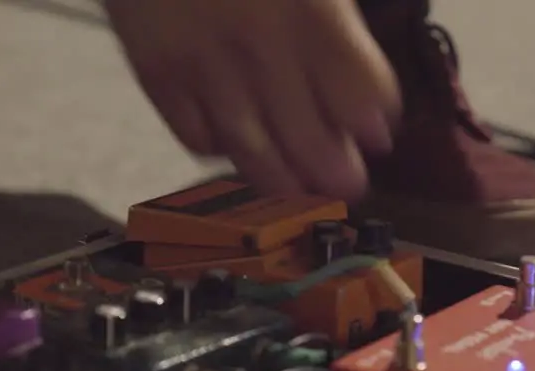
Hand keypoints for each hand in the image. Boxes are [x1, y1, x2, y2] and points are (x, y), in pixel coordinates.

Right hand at [105, 0, 401, 200]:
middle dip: (335, 172)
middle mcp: (260, 41)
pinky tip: (235, 145)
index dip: (374, 121)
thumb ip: (331, 14)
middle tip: (347, 185)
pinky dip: (220, 150)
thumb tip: (357, 87)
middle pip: (311, 137)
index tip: (378, 135)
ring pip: (253, 150)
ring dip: (283, 179)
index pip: (360, 91)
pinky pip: (196, 136)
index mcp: (309, 6)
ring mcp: (204, 62)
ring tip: (299, 188)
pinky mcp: (156, 72)